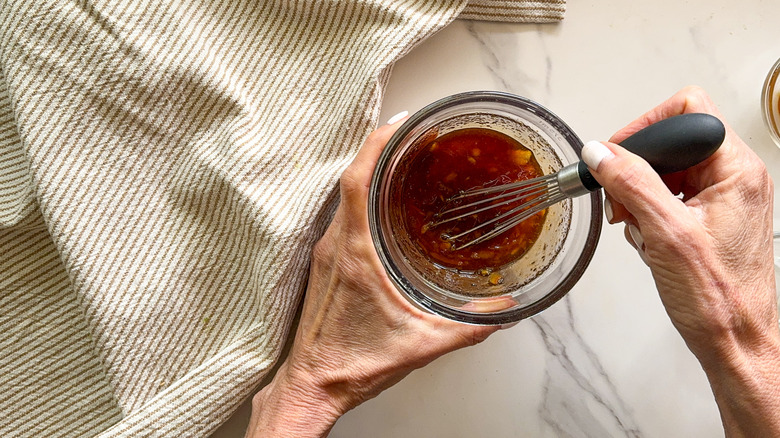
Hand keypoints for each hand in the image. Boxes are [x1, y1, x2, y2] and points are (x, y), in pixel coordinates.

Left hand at [245, 119, 497, 437]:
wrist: (312, 386)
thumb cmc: (353, 364)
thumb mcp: (422, 343)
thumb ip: (468, 326)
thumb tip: (504, 308)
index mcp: (353, 253)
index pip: (357, 180)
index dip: (377, 143)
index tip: (402, 122)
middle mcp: (334, 245)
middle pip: (351, 179)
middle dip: (381, 149)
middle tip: (414, 136)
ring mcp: (325, 253)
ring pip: (344, 197)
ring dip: (371, 173)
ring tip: (404, 161)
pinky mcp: (325, 265)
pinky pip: (342, 216)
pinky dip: (363, 199)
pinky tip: (385, 206)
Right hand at [582, 86, 779, 435]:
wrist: (735, 342)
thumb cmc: (718, 298)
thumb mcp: (666, 233)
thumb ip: (631, 183)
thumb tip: (601, 152)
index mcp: (736, 169)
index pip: (687, 111)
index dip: (645, 128)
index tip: (615, 156)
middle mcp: (734, 178)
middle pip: (672, 142)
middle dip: (636, 170)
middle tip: (621, 201)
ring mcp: (723, 198)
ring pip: (665, 171)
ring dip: (639, 197)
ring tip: (637, 228)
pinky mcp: (710, 218)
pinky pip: (668, 198)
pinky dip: (648, 216)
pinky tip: (648, 241)